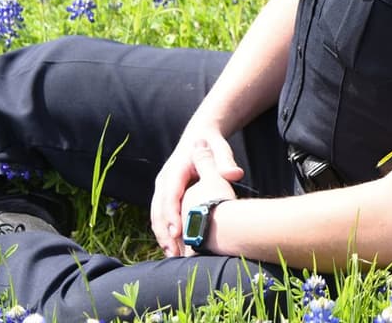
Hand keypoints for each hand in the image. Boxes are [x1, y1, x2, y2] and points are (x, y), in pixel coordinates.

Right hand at [151, 130, 242, 256]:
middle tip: (174, 253)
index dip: (171, 214)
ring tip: (174, 257)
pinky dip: (165, 232)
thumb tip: (234, 173)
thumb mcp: (220, 148)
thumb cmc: (212, 144)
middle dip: (164, 231)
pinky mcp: (165, 196)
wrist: (199, 135)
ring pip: (156, 215)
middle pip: (158, 208)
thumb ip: (226, 162)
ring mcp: (163, 188)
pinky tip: (175, 249)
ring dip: (163, 236)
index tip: (177, 232)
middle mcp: (165, 179)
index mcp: (177, 168)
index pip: (170, 194)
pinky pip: (161, 216)